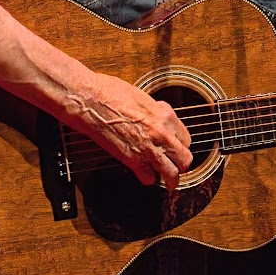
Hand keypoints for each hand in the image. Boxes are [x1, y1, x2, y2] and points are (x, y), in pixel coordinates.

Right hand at [71, 72, 192, 186]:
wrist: (90, 100)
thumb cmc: (110, 92)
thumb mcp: (141, 97)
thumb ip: (154, 111)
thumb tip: (157, 116)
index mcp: (165, 115)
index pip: (186, 138)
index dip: (179, 144)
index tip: (174, 147)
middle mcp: (161, 133)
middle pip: (185, 159)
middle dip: (181, 164)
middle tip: (176, 167)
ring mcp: (148, 148)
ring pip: (172, 174)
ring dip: (170, 179)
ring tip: (168, 182)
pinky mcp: (132, 160)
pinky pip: (148, 178)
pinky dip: (146, 178)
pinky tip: (143, 174)